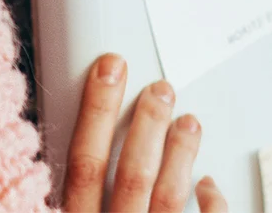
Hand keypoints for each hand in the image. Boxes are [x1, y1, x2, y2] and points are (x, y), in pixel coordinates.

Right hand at [61, 53, 227, 211]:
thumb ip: (65, 196)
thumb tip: (60, 158)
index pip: (85, 162)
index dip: (97, 110)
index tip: (109, 71)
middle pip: (132, 174)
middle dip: (147, 124)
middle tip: (160, 90)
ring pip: (168, 197)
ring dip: (180, 153)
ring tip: (189, 122)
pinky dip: (210, 205)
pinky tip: (209, 185)